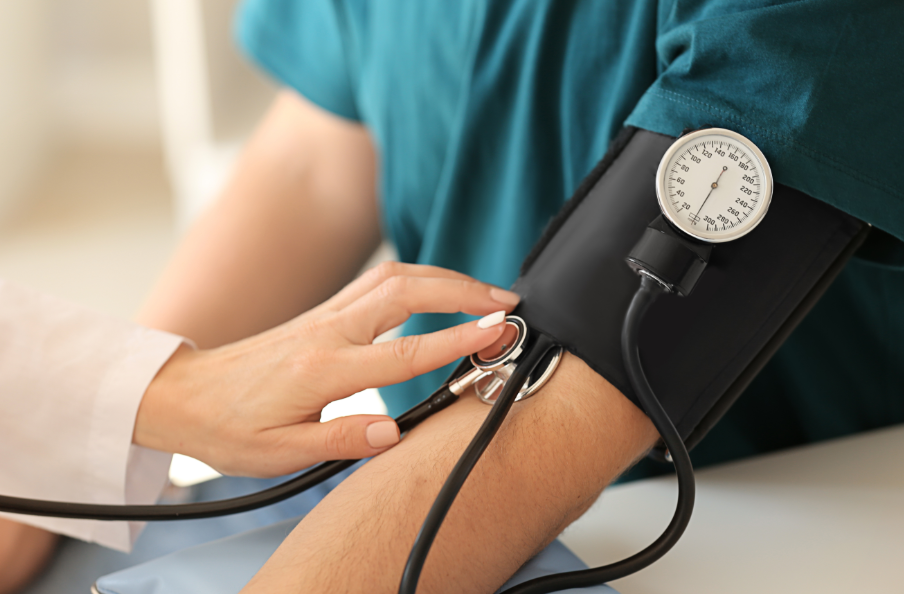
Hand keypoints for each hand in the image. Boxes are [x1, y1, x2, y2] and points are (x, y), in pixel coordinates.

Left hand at [133, 263, 520, 476]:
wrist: (184, 396)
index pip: (405, 351)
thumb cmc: (229, 427)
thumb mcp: (280, 454)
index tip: (497, 331)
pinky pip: (378, 281)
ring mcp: (326, 315)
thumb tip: (394, 431)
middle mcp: (329, 331)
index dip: (457, 340)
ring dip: (444, 277)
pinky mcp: (324, 312)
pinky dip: (419, 277)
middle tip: (506, 303)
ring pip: (394, 276)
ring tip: (483, 292)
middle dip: (464, 291)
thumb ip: (341, 439)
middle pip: (407, 291)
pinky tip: (437, 287)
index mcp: (323, 370)